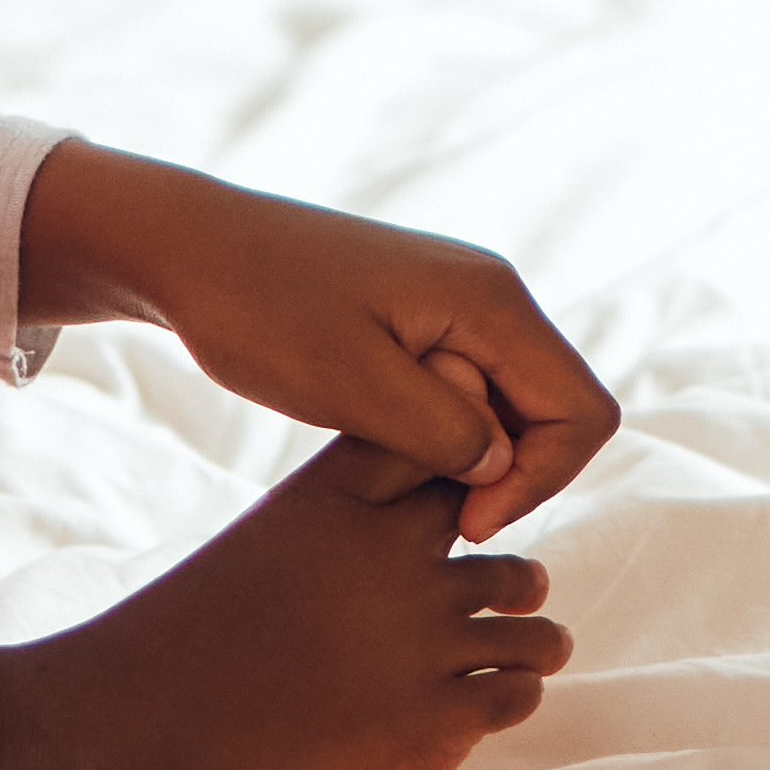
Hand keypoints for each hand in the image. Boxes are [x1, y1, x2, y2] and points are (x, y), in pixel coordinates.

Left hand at [17, 142, 620, 537]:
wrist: (188, 248)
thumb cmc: (258, 310)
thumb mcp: (351, 385)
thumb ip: (444, 430)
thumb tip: (502, 464)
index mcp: (490, 301)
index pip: (581, 412)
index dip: (541, 481)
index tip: (463, 520)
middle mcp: (490, 293)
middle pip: (558, 408)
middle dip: (513, 472)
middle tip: (434, 512)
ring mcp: (458, 302)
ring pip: (513, 402)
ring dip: (474, 452)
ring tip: (396, 471)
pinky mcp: (423, 317)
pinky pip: (470, 387)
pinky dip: (445, 429)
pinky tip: (384, 444)